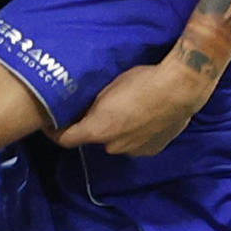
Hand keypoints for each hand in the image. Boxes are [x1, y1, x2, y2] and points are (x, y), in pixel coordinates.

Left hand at [54, 59, 209, 156]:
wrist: (179, 88)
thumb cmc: (141, 80)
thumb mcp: (107, 85)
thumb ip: (91, 102)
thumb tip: (80, 108)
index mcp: (98, 130)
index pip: (65, 140)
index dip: (55, 131)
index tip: (51, 122)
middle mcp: (113, 146)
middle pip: (95, 137)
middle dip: (93, 125)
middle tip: (96, 106)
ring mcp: (134, 151)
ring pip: (117, 140)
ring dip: (116, 129)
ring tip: (125, 108)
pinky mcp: (152, 149)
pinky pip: (136, 142)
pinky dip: (135, 133)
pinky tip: (143, 115)